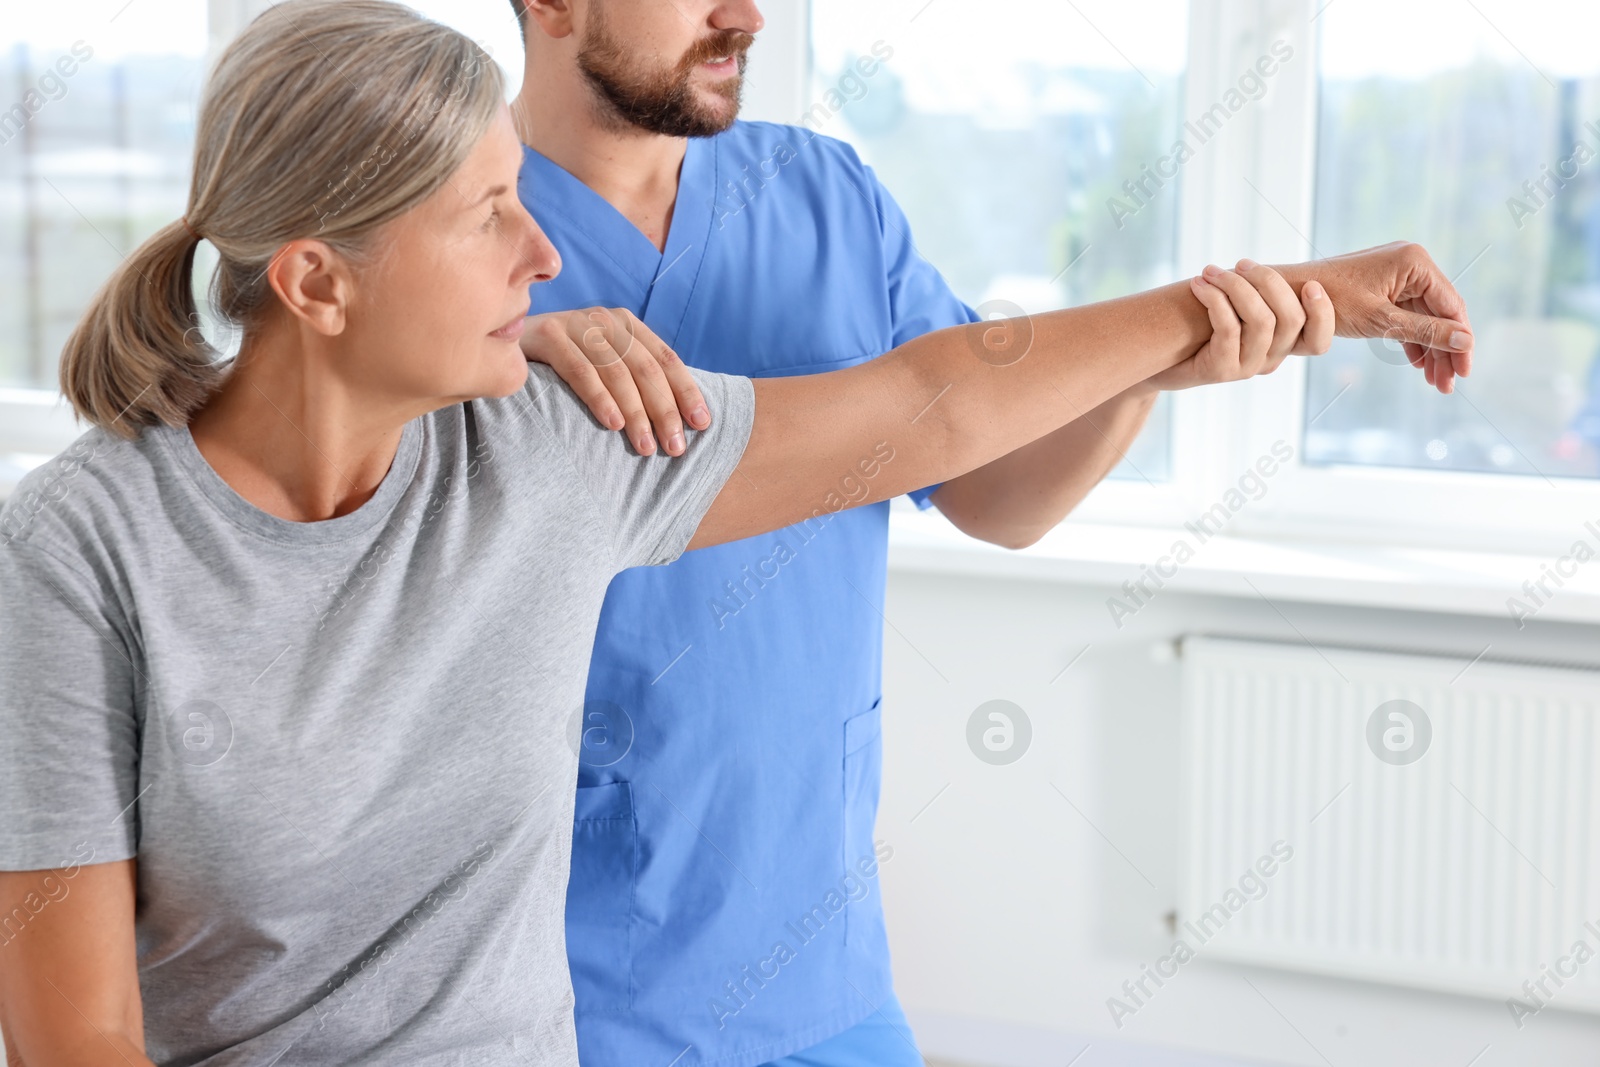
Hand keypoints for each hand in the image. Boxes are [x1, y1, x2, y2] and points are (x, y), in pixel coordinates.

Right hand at [520, 307, 709, 454]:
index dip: (687, 392)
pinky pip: (580, 370)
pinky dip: (600, 398)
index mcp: (627, 325)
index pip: (667, 360)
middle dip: (665, 411)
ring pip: (618, 372)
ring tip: (646, 447)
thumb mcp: (602, 365)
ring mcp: (576, 324)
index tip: (702, 425)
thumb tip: (679, 421)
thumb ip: (633, 380)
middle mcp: (605, 320)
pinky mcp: (548, 335)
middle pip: (647, 369)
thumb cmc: (560, 367)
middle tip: (675, 448)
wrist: (501, 344)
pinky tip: (613, 425)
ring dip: (636, 413)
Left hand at [1146, 260, 1334, 390]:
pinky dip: (1215, 299)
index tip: (1310, 284)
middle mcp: (1269, 360)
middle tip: (1240, 263)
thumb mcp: (1234, 306)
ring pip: (1261, 321)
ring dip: (1236, 286)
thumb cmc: (1198, 323)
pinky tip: (1198, 285)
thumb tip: (1273, 267)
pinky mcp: (1221, 371)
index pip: (1318, 341)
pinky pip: (1229, 328)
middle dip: (1269, 281)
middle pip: (1291, 320)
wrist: (1156, 355)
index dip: (1323, 314)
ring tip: (1210, 271)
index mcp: (1281, 346)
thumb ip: (1258, 293)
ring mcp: (1246, 369)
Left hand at [1274, 241, 1472, 394]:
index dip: (1460, 341)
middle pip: (1440, 312)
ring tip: (1434, 382)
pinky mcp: (1383, 286)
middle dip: (1445, 350)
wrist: (1287, 293)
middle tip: (1448, 385)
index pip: (1451, 306)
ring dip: (1430, 349)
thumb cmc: (1329, 301)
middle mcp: (1410, 263)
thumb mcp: (1380, 321)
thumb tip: (1466, 343)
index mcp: (1415, 262)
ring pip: (1424, 317)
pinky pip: (1407, 314)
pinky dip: (1411, 339)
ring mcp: (1397, 274)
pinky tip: (1417, 364)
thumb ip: (1424, 331)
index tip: (1464, 373)